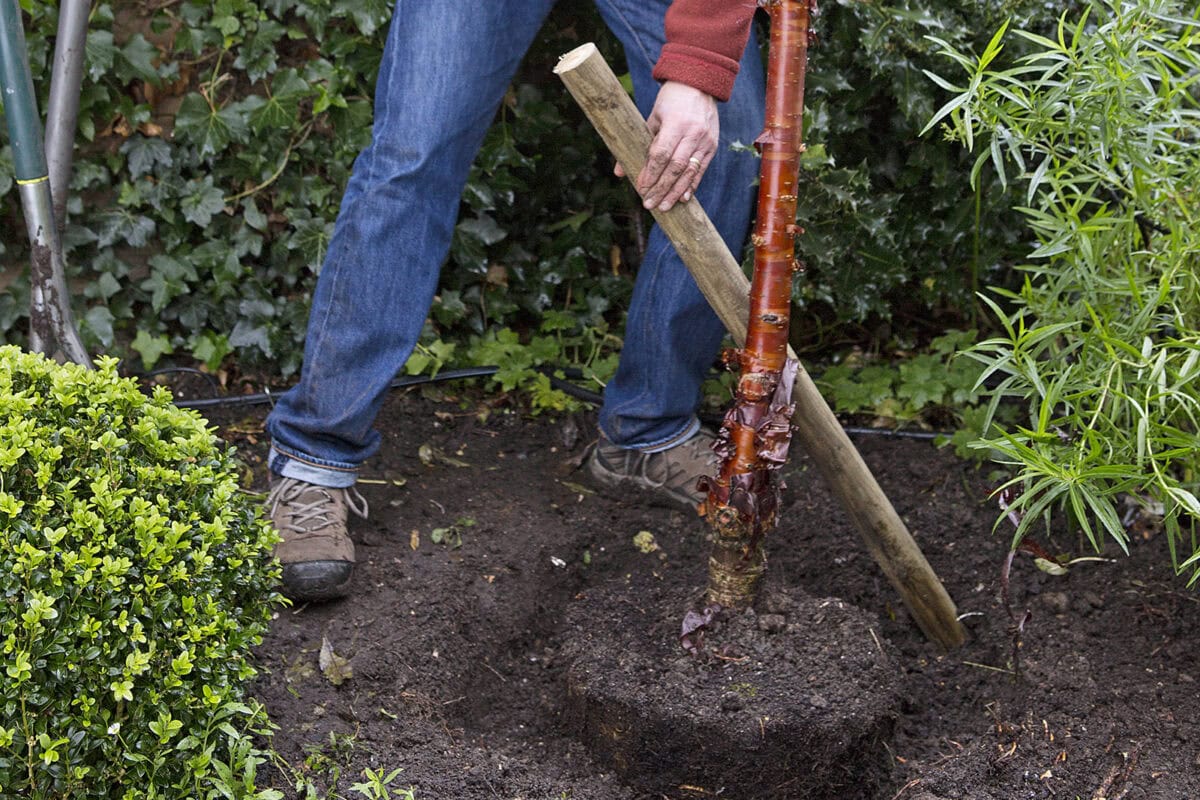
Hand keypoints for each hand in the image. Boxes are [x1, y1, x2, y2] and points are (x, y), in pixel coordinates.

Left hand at [614, 81, 717, 211]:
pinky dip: (691, 186)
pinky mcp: (712, 146)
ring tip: (664, 206)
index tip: (642, 188)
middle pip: (675, 167)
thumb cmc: (670, 101)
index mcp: (675, 123)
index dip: (651, 173)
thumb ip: (639, 144)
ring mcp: (705, 140)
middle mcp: (692, 133)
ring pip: (689, 172)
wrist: (699, 84)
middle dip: (661, 188)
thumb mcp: (652, 118)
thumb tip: (619, 173)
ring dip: (675, 192)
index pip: (662, 154)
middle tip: (649, 204)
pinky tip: (682, 198)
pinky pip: (701, 170)